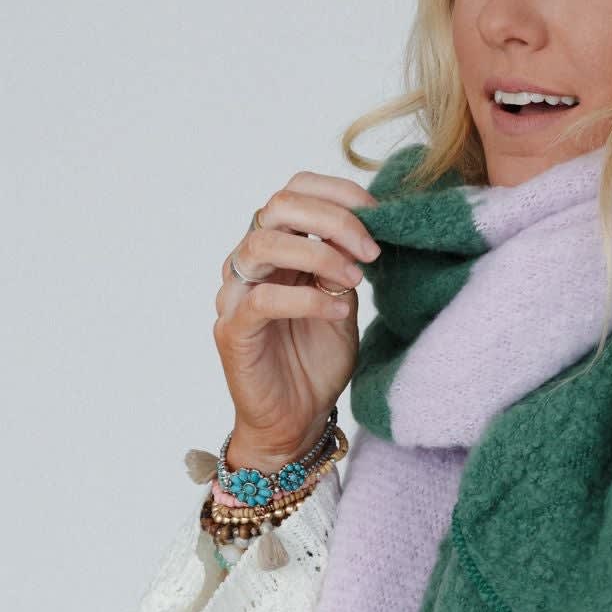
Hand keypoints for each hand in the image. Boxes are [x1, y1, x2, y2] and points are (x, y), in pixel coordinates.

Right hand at [213, 171, 381, 468]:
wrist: (296, 420)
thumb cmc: (316, 361)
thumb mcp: (342, 300)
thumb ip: (344, 263)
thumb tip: (366, 224)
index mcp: (277, 247)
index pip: (294, 191)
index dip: (336, 192)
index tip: (379, 213)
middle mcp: (249, 263)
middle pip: (278, 206)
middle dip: (333, 219)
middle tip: (371, 250)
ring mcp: (235, 294)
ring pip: (264, 244)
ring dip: (319, 254)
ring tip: (356, 279)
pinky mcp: (233, 330)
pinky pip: (263, 300)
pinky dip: (307, 299)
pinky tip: (338, 310)